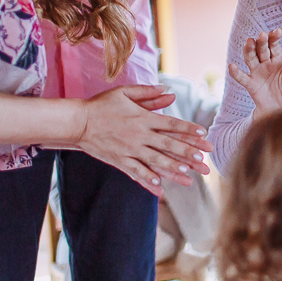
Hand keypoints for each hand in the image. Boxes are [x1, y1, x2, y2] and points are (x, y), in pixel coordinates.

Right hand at [77, 85, 213, 196]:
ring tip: (187, 174)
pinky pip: (136, 172)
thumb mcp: (124, 92)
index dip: (188, 128)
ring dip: (172, 168)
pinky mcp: (119, 160)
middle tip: (203, 159)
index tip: (203, 133)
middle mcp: (138, 135)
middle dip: (187, 152)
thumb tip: (170, 92)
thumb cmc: (102, 105)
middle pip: (167, 144)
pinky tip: (160, 189)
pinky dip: (147, 180)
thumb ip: (148, 93)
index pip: (170, 124)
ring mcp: (129, 149)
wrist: (78, 122)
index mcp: (142, 117)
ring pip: (154, 161)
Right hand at [227, 28, 281, 116]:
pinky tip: (232, 66)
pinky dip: (236, 72)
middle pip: (262, 49)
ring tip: (249, 42)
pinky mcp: (251, 84)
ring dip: (249, 50)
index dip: (274, 38)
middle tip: (262, 35)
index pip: (275, 46)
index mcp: (278, 60)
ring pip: (251, 58)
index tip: (277, 31)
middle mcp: (266, 64)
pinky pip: (242, 77)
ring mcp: (257, 73)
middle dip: (261, 42)